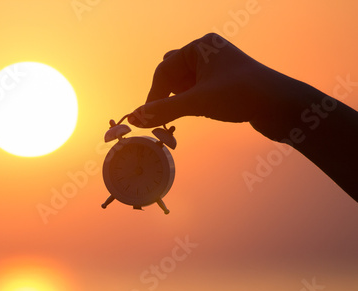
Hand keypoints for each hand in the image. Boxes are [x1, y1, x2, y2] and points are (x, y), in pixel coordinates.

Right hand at [128, 33, 320, 141]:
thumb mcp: (197, 102)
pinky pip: (197, 91)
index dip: (153, 95)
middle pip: (172, 75)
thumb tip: (134, 118)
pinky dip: (191, 104)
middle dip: (166, 96)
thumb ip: (163, 109)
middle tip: (164, 116)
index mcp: (200, 46)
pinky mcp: (224, 83)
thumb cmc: (241, 95)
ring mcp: (216, 67)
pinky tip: (198, 113)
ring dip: (178, 102)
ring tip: (184, 116)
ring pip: (184, 85)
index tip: (147, 118)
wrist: (282, 105)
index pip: (164, 70)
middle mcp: (207, 52)